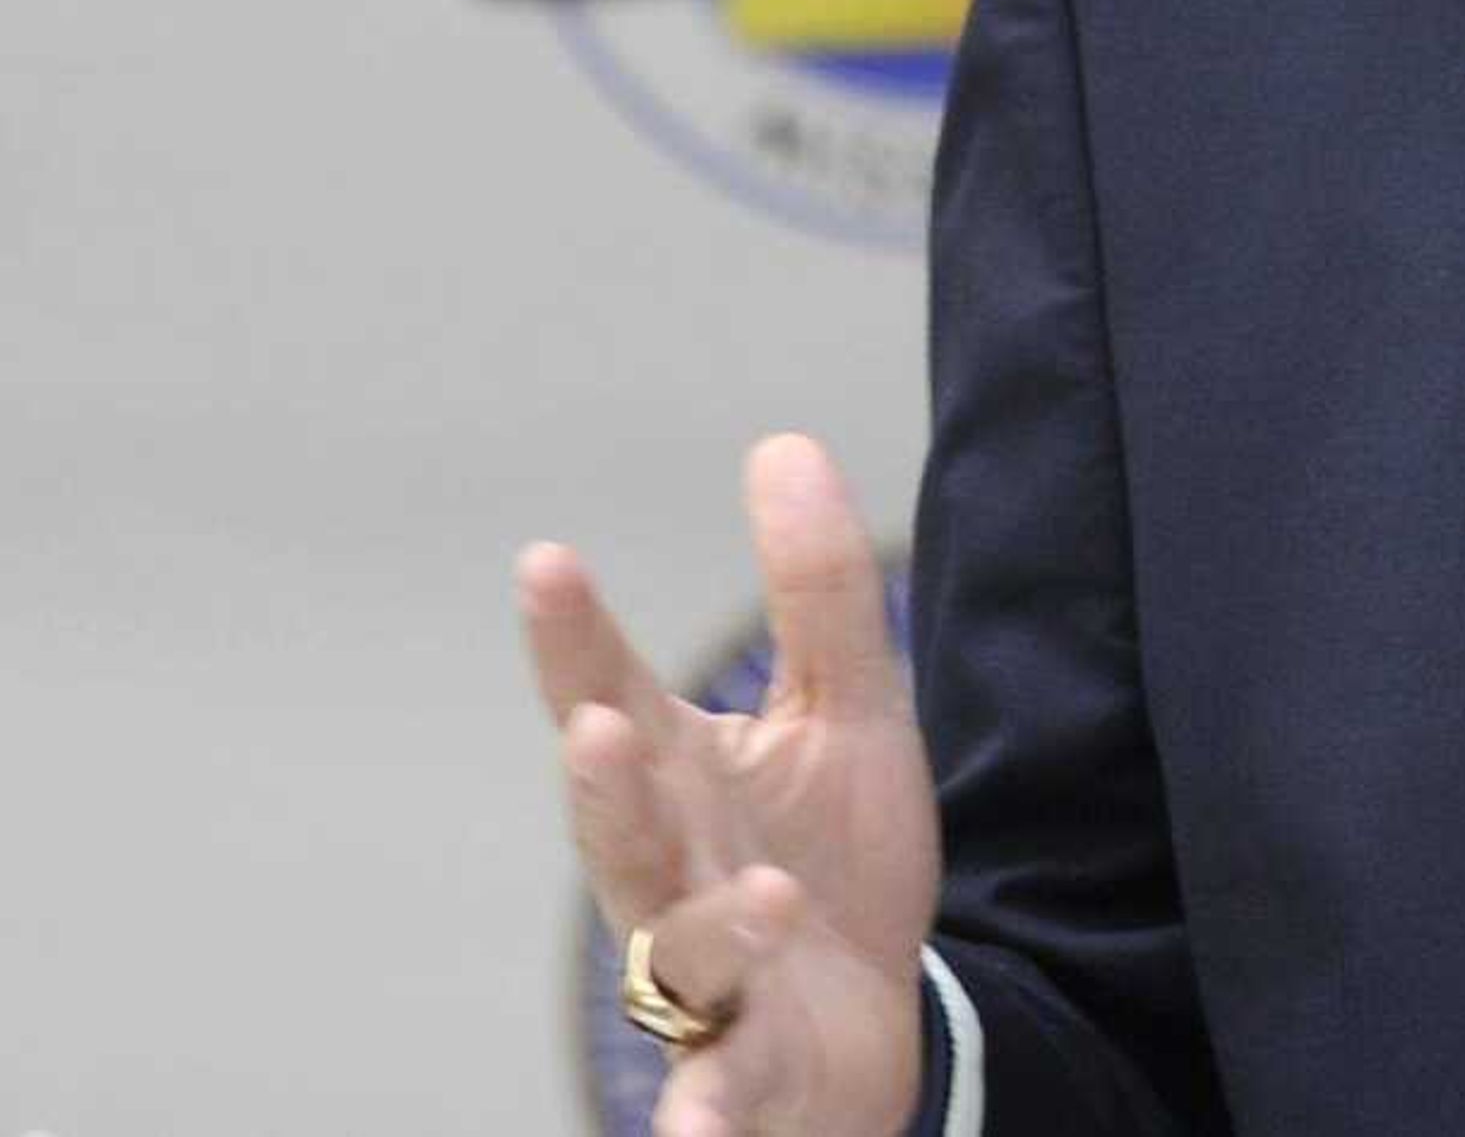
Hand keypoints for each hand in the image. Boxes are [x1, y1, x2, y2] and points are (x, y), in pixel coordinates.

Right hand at [518, 433, 941, 1136]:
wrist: (873, 1024)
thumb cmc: (828, 861)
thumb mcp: (848, 713)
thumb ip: (815, 592)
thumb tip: (784, 441)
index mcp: (679, 784)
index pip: (609, 698)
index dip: (571, 639)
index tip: (545, 563)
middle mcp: (669, 880)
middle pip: (622, 834)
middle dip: (606, 789)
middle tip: (596, 730)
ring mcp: (702, 984)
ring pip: (678, 958)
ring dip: (707, 932)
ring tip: (764, 896)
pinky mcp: (746, 1077)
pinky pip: (715, 1101)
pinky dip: (704, 1121)